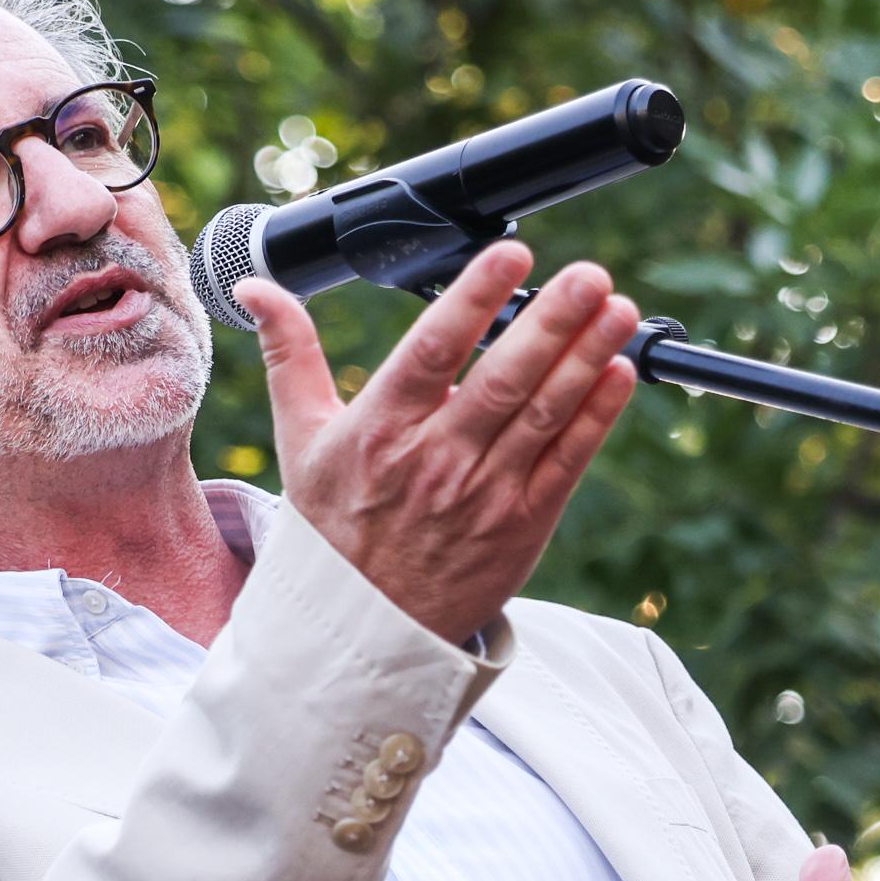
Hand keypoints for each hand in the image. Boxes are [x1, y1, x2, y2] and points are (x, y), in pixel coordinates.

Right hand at [245, 242, 641, 642]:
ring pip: (542, 416)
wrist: (364, 628)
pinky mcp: (522, 526)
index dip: (474, 299)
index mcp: (381, 430)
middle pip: (501, 380)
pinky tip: (621, 373)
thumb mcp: (301, 439)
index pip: (432, 351)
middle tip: (589, 275)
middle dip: (551, 323)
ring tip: (620, 310)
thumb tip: (257, 287)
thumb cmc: (334, 526)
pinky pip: (566, 463)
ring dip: (587, 359)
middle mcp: (435, 460)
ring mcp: (484, 495)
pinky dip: (597, 418)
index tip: (511, 253)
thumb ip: (290, 354)